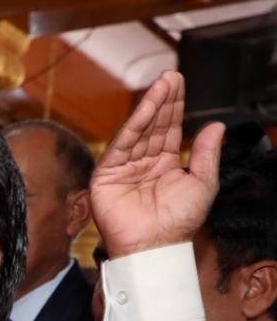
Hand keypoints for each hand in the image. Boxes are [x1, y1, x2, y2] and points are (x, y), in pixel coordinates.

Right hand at [90, 70, 222, 259]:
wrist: (155, 245)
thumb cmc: (178, 222)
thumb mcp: (203, 183)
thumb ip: (206, 154)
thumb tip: (215, 125)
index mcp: (164, 165)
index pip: (169, 129)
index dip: (175, 106)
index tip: (180, 83)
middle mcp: (143, 163)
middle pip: (153, 125)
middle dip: (163, 100)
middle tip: (172, 75)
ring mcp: (124, 168)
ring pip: (138, 131)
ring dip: (150, 107)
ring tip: (163, 84)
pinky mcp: (107, 175)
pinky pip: (121, 145)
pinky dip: (133, 126)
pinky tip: (145, 109)